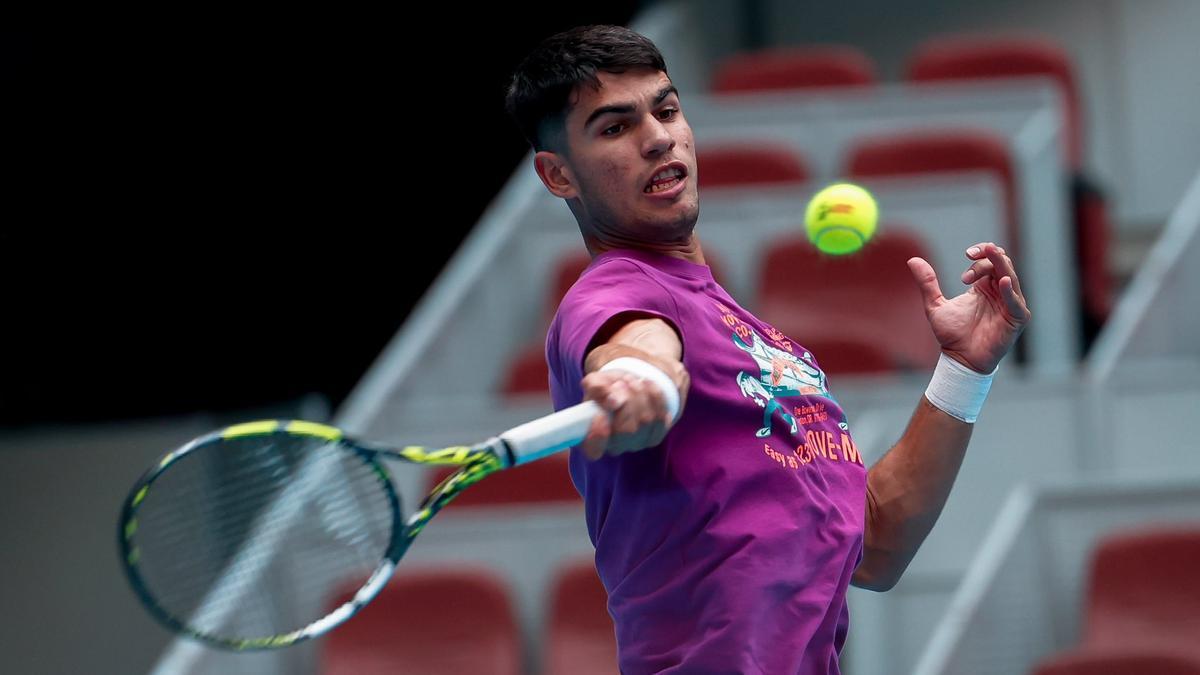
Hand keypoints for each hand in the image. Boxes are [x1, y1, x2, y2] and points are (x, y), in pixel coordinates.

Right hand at [578, 369, 673, 459]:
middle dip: (626, 401)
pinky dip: (655, 396)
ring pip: (646, 421)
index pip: (594, 449)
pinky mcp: (654, 437)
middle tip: (620, 384)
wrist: (628, 385)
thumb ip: (596, 387)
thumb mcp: (595, 382)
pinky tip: (646, 385)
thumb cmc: (606, 387)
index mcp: (592, 438)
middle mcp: (614, 446)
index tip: (600, 415)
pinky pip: (661, 417)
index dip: (598, 436)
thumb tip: (610, 398)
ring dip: (639, 394)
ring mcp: (636, 443)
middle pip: (625, 430)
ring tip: (631, 380)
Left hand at [907, 242, 1031, 373]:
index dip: (981, 252)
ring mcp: (1011, 304)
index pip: (990, 260)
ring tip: (990, 252)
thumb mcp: (935, 305)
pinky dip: (1010, 290)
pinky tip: (1003, 281)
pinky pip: (1016, 301)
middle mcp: (1000, 292)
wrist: (960, 359)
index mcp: (984, 286)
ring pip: (1011, 276)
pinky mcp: (1017, 318)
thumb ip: (927, 282)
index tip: (966, 253)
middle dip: (988, 256)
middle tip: (970, 256)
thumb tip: (912, 260)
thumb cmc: (951, 334)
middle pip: (1002, 263)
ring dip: (1000, 263)